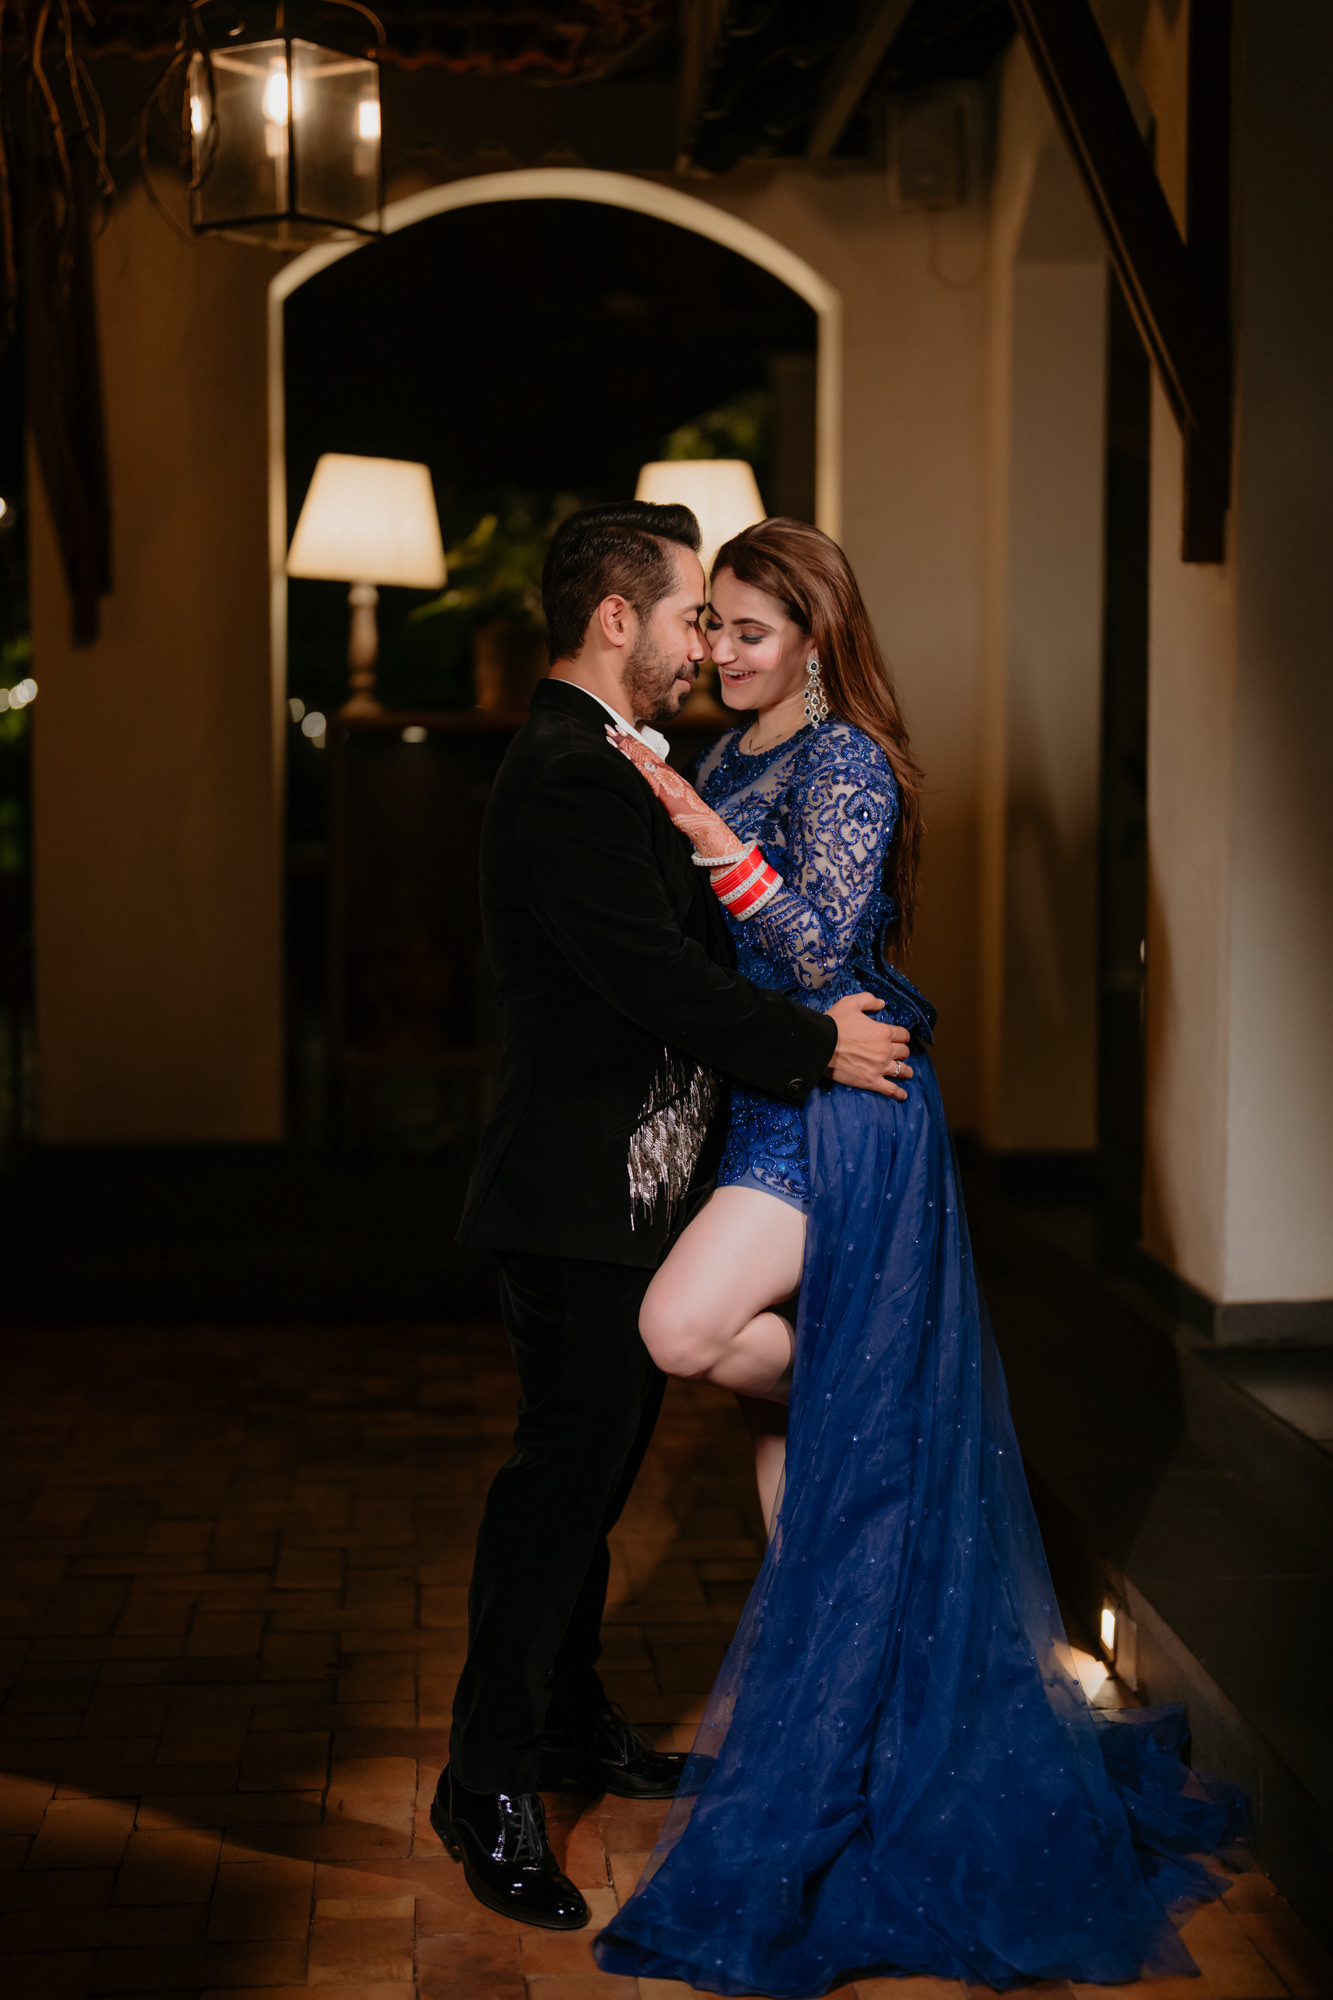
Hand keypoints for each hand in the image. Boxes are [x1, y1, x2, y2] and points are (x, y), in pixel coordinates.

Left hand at [607, 727, 739, 859]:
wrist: (702, 822)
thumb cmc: (688, 814)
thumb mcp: (672, 797)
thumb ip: (661, 790)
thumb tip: (650, 787)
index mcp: (667, 772)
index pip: (647, 753)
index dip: (634, 742)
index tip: (622, 732)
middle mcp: (665, 771)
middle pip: (642, 750)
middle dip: (625, 738)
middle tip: (610, 726)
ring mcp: (663, 777)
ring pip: (640, 757)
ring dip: (624, 746)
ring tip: (610, 736)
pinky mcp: (661, 787)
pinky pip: (643, 771)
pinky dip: (631, 761)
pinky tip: (621, 754)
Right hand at [826, 993, 913, 1099]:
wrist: (820, 1044)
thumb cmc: (834, 1023)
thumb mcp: (851, 1003)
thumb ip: (869, 1000)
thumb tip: (882, 1003)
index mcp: (884, 1032)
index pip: (903, 1035)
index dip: (902, 1036)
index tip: (899, 1038)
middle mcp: (886, 1050)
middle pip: (904, 1052)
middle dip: (902, 1052)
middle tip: (898, 1054)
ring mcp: (880, 1067)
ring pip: (902, 1071)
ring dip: (906, 1071)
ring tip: (906, 1073)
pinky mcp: (870, 1081)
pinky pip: (890, 1089)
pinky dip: (898, 1093)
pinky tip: (903, 1096)